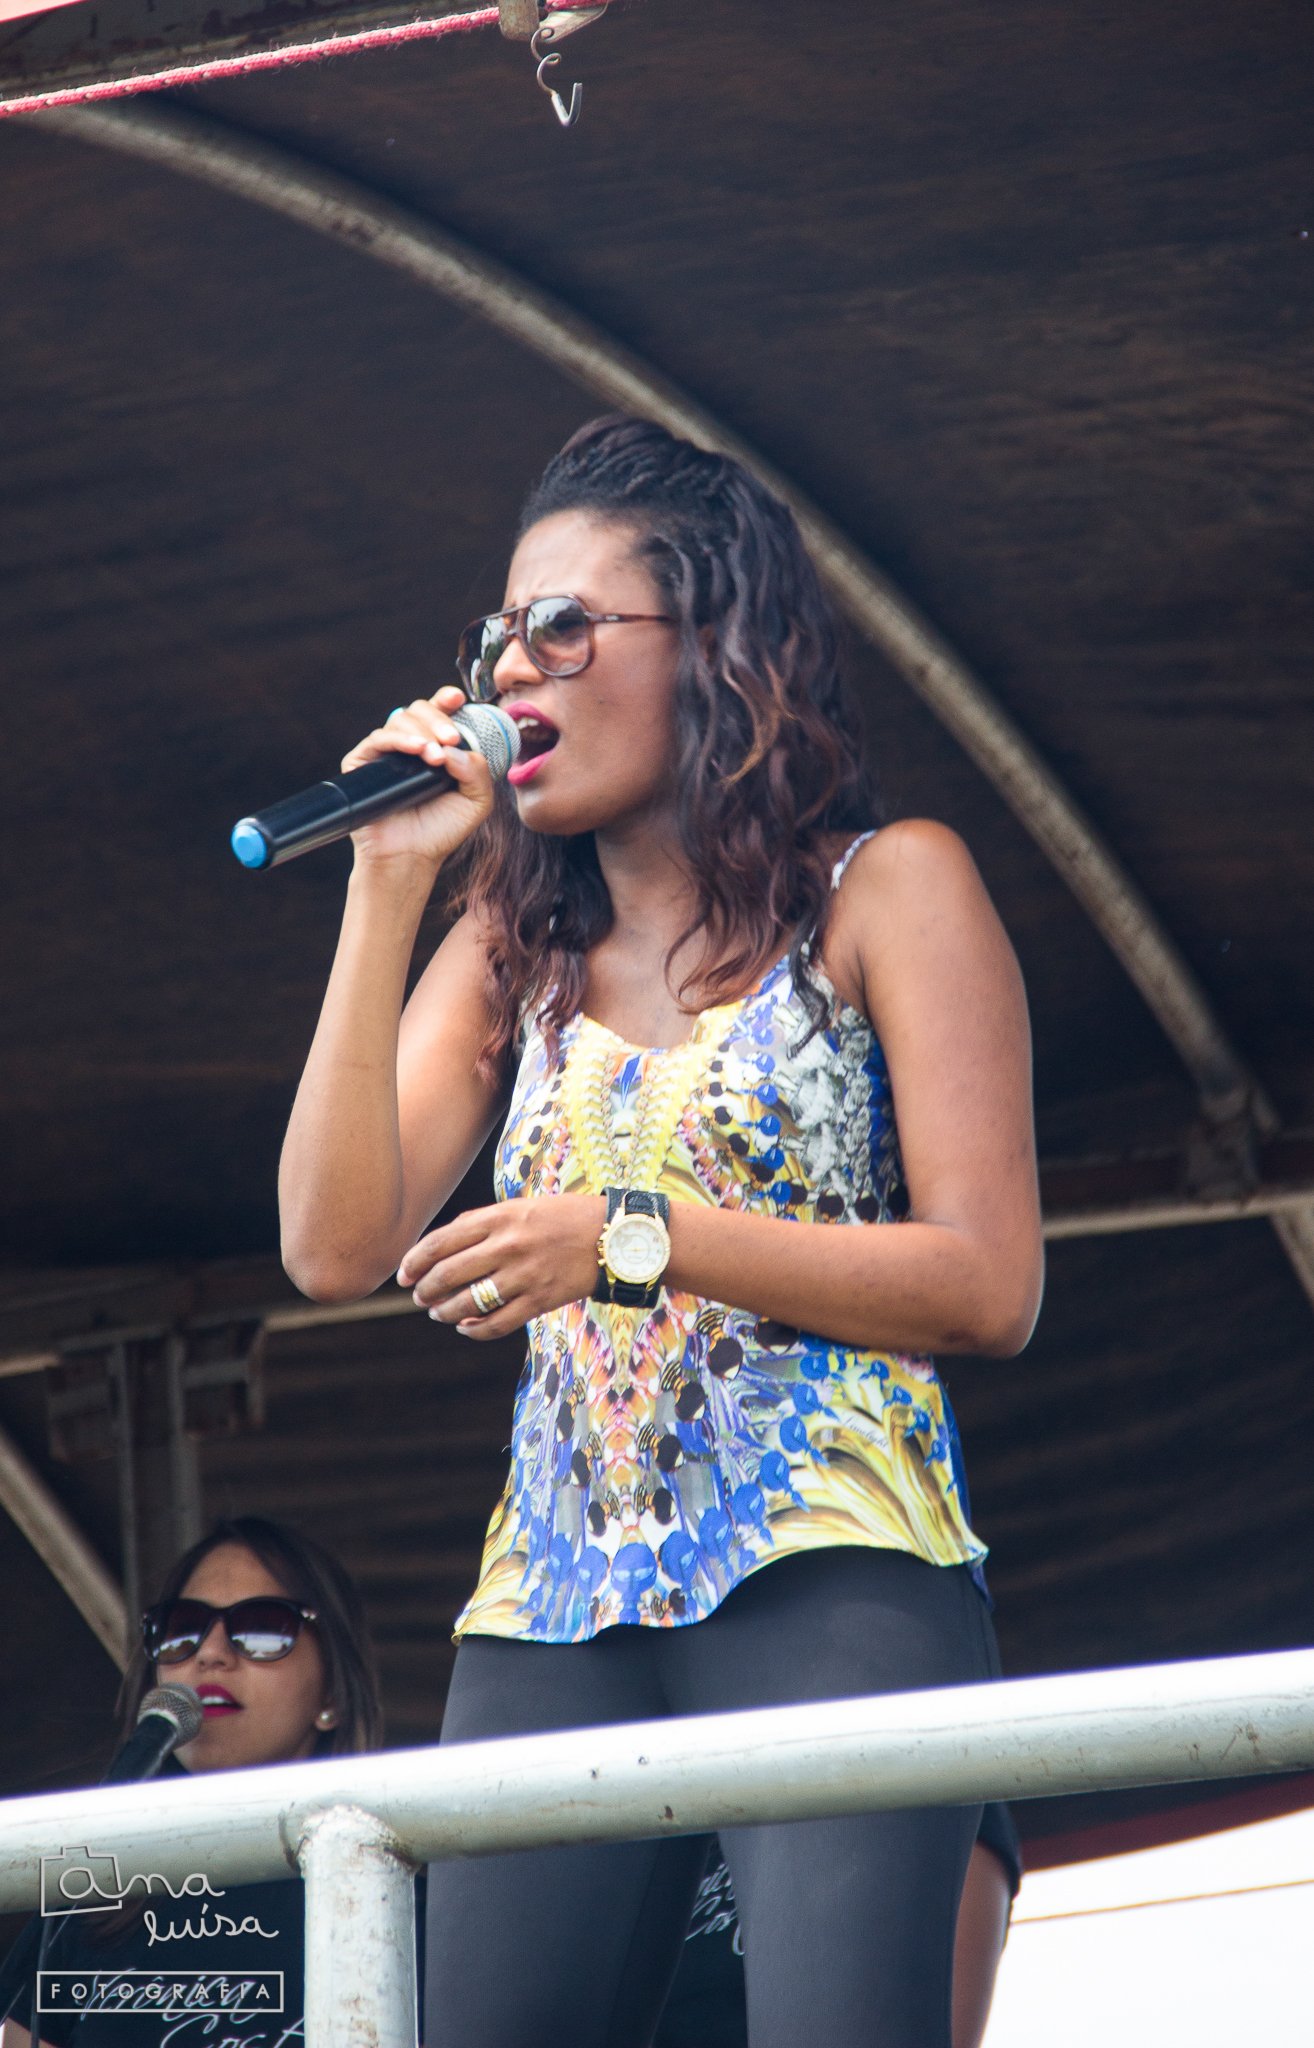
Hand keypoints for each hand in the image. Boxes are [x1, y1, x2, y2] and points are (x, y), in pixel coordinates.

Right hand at [342, 685, 495, 869]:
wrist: (411, 857)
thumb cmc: (441, 830)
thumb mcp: (476, 800)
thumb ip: (479, 771)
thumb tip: (456, 747)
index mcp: (434, 747)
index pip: (438, 713)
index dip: (446, 700)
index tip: (458, 699)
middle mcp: (408, 746)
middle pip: (419, 709)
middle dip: (439, 718)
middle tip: (451, 739)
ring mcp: (384, 754)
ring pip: (400, 720)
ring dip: (423, 732)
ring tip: (436, 756)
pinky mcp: (362, 764)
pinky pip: (378, 739)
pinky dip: (400, 740)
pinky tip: (418, 750)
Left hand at [398, 1195, 606, 1339]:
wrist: (614, 1237)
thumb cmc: (563, 1218)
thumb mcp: (520, 1207)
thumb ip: (482, 1222)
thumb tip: (440, 1245)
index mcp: (501, 1217)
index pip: (441, 1242)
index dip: (414, 1261)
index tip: (403, 1274)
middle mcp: (509, 1246)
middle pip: (448, 1274)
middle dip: (425, 1289)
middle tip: (418, 1296)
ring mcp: (525, 1275)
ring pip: (468, 1303)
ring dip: (444, 1311)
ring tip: (437, 1312)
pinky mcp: (540, 1301)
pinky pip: (497, 1324)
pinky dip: (474, 1330)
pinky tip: (465, 1327)